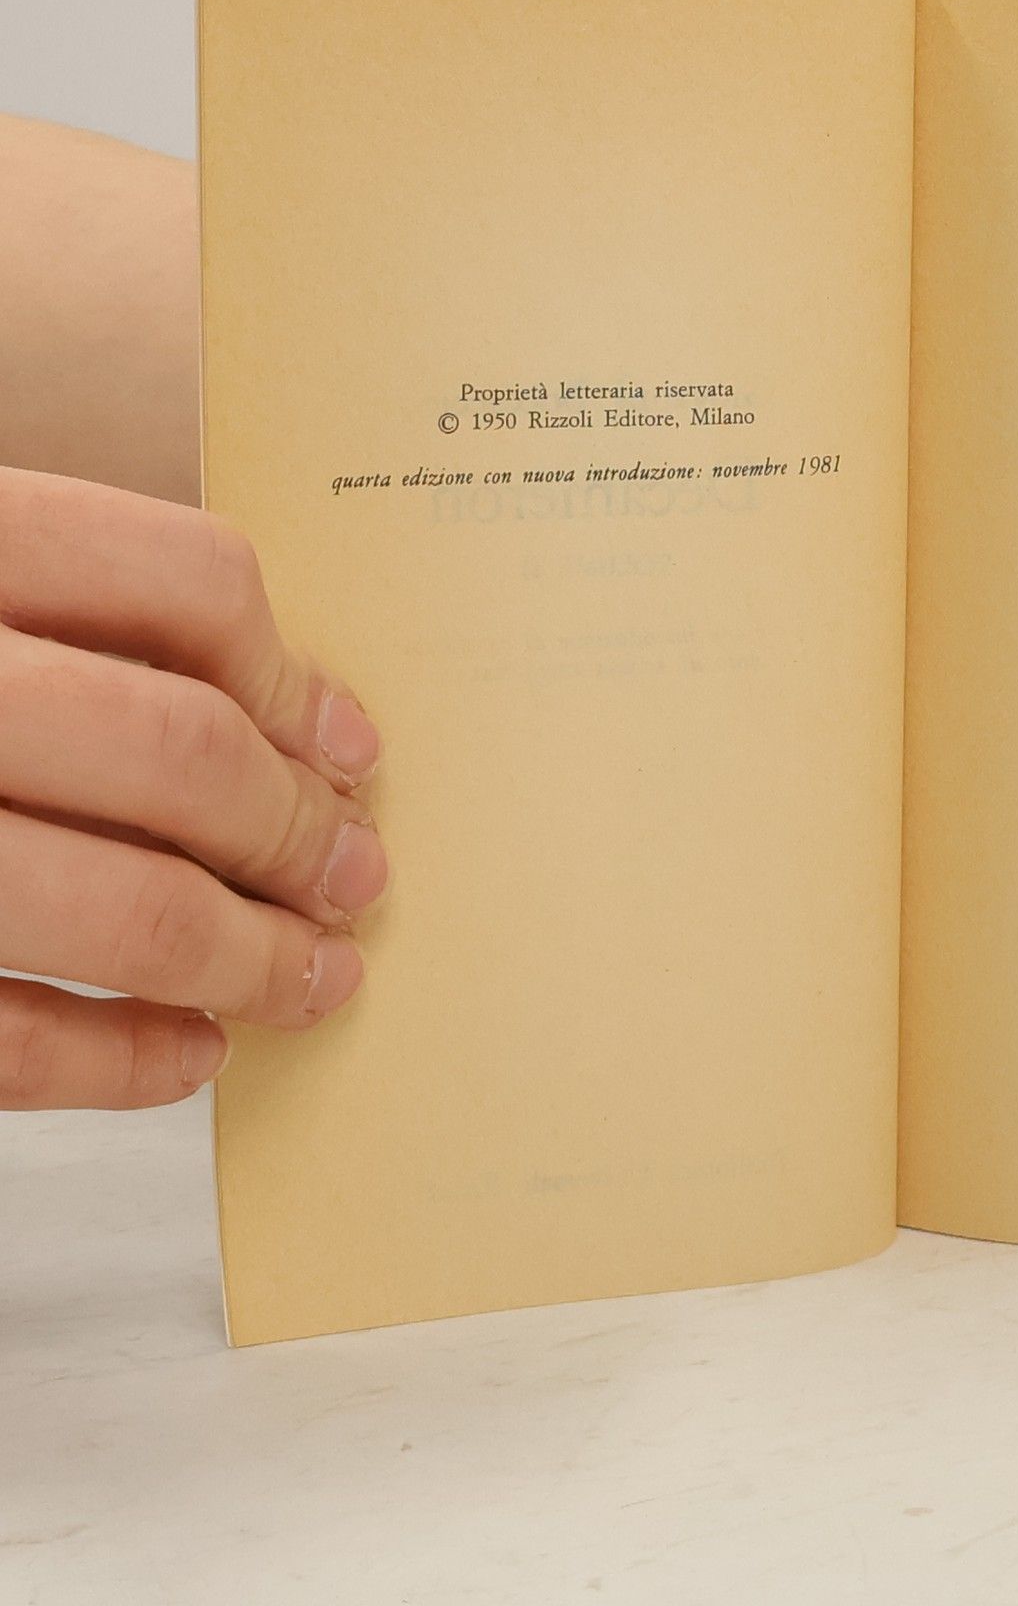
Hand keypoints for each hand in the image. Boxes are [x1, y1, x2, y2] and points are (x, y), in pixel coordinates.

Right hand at [0, 471, 386, 1107]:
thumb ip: (65, 617)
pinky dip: (120, 1061)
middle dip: (296, 834)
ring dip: (248, 957)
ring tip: (313, 977)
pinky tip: (188, 1053)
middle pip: (179, 753)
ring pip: (120, 910)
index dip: (295, 673)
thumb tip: (291, 728)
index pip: (183, 580)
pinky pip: (2, 1039)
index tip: (352, 747)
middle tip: (357, 877)